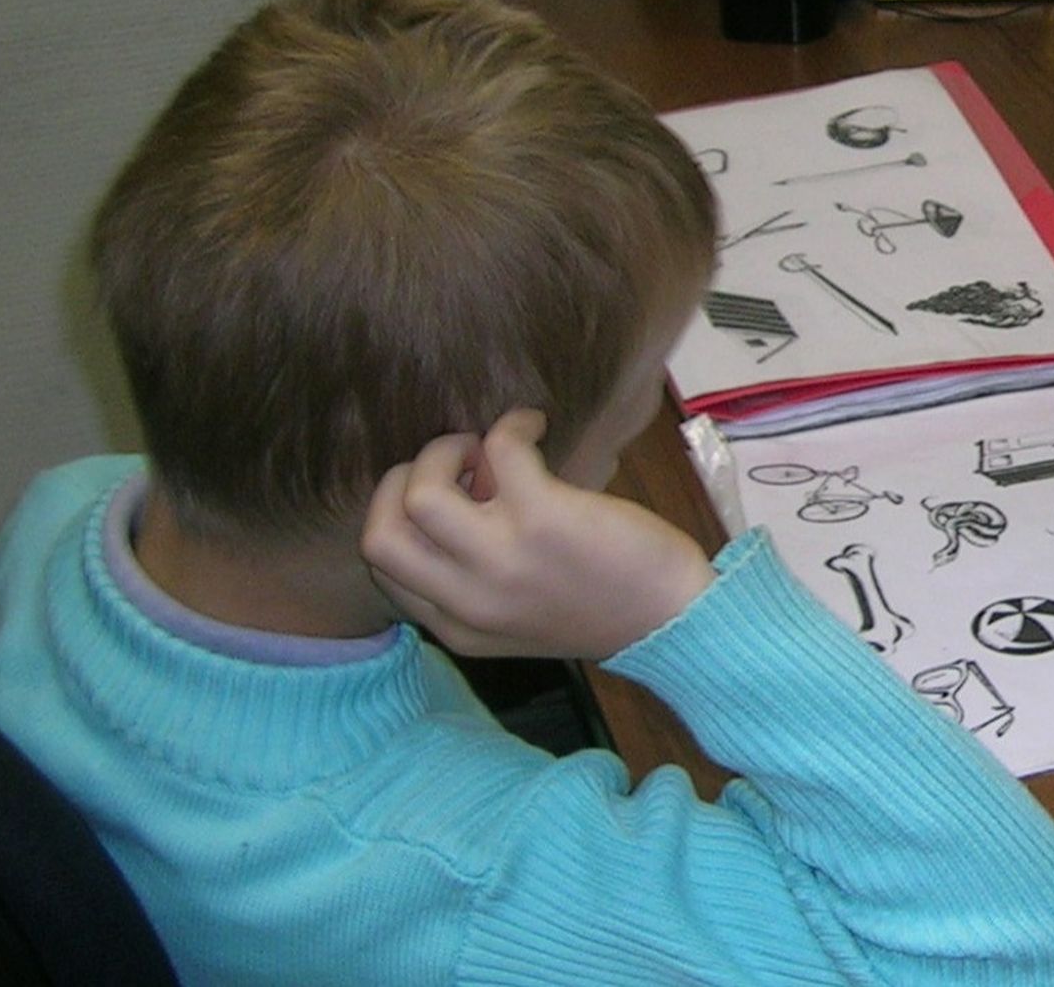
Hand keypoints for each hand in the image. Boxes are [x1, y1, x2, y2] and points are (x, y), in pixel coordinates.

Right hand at [361, 409, 714, 660]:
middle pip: (379, 535)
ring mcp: (502, 561)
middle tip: (456, 469)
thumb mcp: (515, 616)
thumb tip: (458, 489)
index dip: (403, 518)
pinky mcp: (542, 518)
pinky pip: (498, 447)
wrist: (674, 618)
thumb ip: (472, 578)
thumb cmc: (602, 604)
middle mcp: (469, 602)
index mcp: (457, 628)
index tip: (449, 498)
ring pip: (418, 492)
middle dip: (403, 483)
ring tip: (485, 450)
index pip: (384, 569)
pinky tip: (533, 429)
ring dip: (445, 453)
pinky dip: (512, 425)